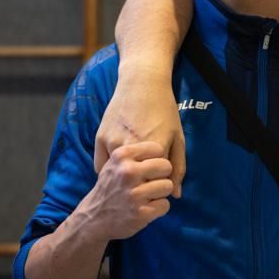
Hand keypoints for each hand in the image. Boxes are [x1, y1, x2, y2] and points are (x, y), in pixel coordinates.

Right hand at [79, 141, 173, 241]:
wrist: (93, 217)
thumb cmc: (111, 186)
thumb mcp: (116, 163)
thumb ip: (138, 153)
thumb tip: (167, 150)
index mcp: (121, 155)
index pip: (158, 149)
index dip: (157, 159)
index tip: (148, 167)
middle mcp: (127, 172)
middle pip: (166, 166)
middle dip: (162, 175)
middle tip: (149, 183)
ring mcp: (134, 193)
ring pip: (169, 186)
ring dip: (161, 193)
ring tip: (146, 195)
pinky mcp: (141, 212)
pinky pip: (165, 204)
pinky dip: (158, 208)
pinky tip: (145, 208)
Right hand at [95, 65, 185, 196]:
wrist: (141, 83)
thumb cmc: (164, 110)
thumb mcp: (177, 137)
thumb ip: (178, 166)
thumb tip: (176, 195)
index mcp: (155, 149)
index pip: (156, 183)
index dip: (158, 184)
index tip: (159, 180)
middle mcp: (133, 147)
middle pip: (136, 182)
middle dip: (141, 184)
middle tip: (145, 178)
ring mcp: (114, 143)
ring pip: (117, 176)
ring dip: (123, 179)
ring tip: (131, 174)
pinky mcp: (100, 138)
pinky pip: (101, 166)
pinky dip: (109, 172)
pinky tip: (116, 169)